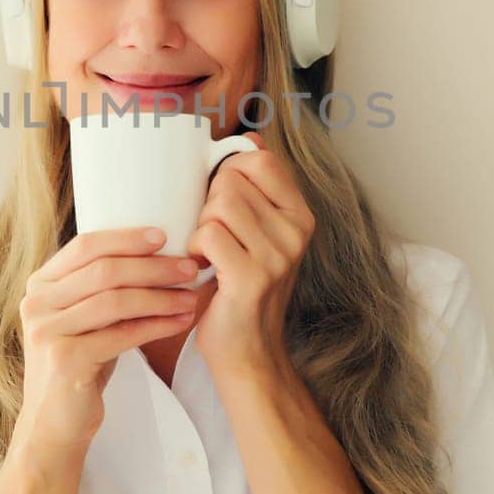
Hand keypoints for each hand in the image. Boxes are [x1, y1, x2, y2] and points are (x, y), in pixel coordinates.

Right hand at [16, 227, 202, 453]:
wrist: (55, 423)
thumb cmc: (79, 365)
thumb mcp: (82, 319)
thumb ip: (99, 287)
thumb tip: (156, 252)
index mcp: (40, 284)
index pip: (85, 246)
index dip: (126, 237)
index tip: (164, 236)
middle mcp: (37, 303)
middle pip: (104, 271)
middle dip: (153, 267)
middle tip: (188, 268)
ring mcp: (48, 331)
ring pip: (115, 301)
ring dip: (160, 296)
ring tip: (191, 296)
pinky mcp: (66, 359)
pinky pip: (121, 334)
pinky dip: (156, 326)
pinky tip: (179, 322)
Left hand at [187, 131, 316, 376]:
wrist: (247, 352)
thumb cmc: (240, 289)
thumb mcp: (258, 235)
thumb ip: (253, 193)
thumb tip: (241, 141)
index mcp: (299, 214)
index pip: (261, 159)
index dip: (229, 171)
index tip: (220, 199)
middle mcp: (296, 231)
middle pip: (232, 181)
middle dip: (208, 204)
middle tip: (212, 237)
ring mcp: (278, 254)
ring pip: (218, 204)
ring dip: (199, 227)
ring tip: (207, 253)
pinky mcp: (253, 276)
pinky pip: (208, 234)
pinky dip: (194, 249)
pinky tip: (202, 269)